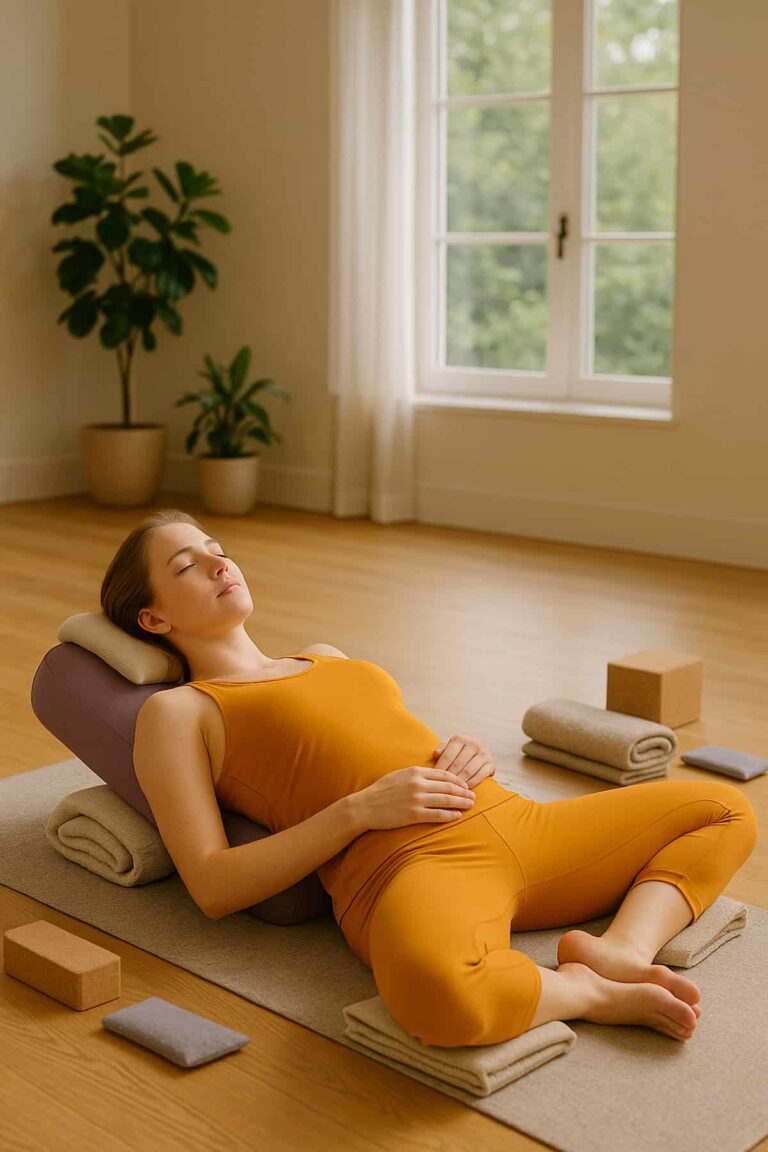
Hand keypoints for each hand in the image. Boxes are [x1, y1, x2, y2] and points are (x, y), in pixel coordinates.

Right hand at [354, 765, 476, 831]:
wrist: (365, 806)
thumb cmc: (381, 790)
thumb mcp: (399, 774)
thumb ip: (416, 774)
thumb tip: (433, 776)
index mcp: (415, 772)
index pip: (443, 774)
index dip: (457, 780)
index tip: (465, 784)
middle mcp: (417, 784)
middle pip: (448, 787)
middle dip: (463, 791)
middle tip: (473, 795)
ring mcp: (416, 800)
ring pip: (446, 800)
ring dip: (461, 802)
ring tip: (470, 805)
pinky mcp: (413, 815)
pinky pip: (437, 815)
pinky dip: (450, 815)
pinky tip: (457, 816)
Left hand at [433, 733, 495, 788]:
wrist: (476, 756)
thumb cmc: (456, 754)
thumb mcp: (447, 750)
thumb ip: (441, 750)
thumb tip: (436, 754)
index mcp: (460, 739)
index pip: (447, 756)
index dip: (440, 769)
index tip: (434, 780)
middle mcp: (473, 743)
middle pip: (458, 764)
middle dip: (449, 778)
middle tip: (443, 789)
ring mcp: (484, 753)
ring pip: (468, 771)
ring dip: (460, 782)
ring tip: (452, 791)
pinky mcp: (491, 763)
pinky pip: (480, 776)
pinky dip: (472, 783)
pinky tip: (465, 790)